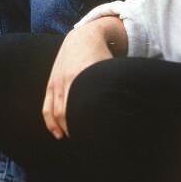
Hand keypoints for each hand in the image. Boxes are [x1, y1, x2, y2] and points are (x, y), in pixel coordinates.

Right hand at [42, 20, 117, 138]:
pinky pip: (47, 107)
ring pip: (58, 112)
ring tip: (76, 140)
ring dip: (66, 129)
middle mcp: (70, 80)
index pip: (86, 107)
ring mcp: (57, 82)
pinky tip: (59, 135)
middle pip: (71, 113)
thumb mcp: (112, 69)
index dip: (90, 124)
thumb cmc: (102, 56)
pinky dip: (51, 123)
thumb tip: (133, 106)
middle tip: (89, 143)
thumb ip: (121, 86)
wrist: (82, 38)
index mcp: (86, 76)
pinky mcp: (51, 84)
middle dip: (78, 130)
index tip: (99, 137)